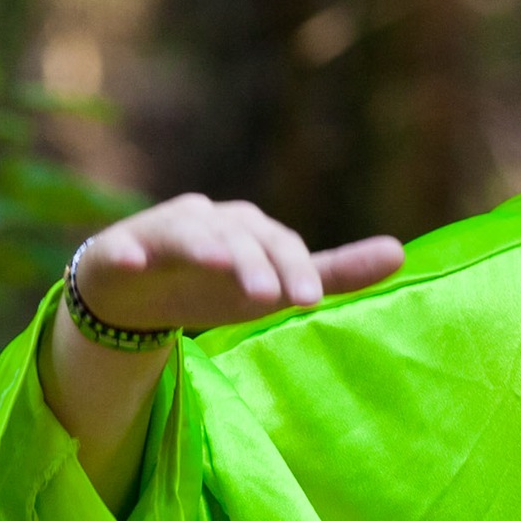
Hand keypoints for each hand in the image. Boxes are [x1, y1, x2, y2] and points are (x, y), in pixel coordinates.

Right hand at [73, 194, 404, 334]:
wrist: (136, 296)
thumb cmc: (214, 285)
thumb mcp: (277, 285)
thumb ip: (334, 271)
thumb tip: (401, 252)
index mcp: (250, 229)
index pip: (281, 245)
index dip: (296, 270)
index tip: (310, 301)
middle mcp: (210, 220)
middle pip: (238, 237)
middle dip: (255, 264)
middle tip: (269, 297)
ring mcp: (162, 230)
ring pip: (186, 233)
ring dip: (203, 247)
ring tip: (216, 264)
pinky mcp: (118, 250)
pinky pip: (123, 249)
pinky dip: (130, 253)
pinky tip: (138, 263)